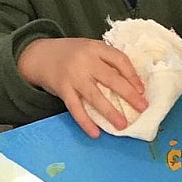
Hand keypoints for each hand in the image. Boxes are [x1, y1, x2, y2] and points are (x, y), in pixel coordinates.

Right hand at [17, 38, 146, 137]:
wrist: (39, 55)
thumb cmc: (72, 54)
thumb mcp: (90, 49)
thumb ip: (106, 61)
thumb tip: (132, 85)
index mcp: (95, 48)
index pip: (119, 59)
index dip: (133, 75)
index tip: (142, 90)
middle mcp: (85, 60)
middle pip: (110, 78)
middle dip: (129, 94)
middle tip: (142, 108)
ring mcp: (73, 76)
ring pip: (94, 96)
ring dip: (110, 112)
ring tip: (122, 125)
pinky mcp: (62, 89)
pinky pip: (75, 108)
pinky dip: (85, 122)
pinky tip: (95, 133)